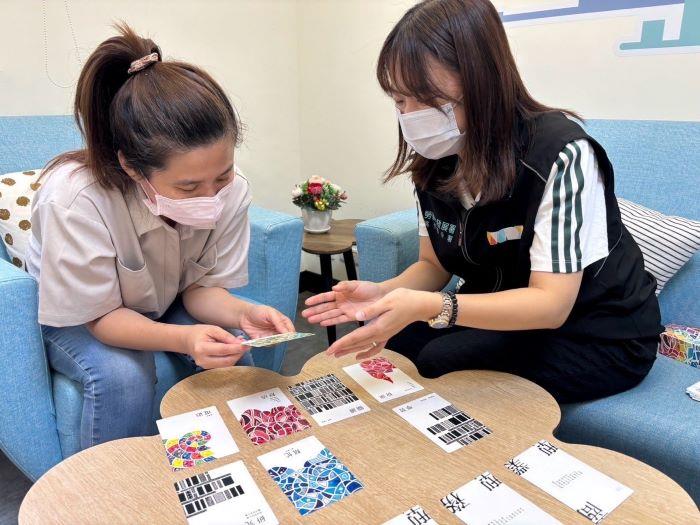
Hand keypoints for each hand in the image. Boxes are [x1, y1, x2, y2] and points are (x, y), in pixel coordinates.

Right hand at [179, 324, 248, 368]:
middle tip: (246, 345)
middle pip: (226, 361)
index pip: (223, 350)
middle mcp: (202, 360)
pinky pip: (224, 365)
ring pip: (227, 365)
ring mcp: (204, 366)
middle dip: (238, 354)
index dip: (237, 348)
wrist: (187, 340)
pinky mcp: (208, 368)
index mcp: (201, 348)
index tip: (247, 344)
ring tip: (240, 346)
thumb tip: (239, 343)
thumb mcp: (213, 329)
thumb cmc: (199, 332)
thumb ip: (226, 336)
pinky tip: (234, 350)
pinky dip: (231, 358)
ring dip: (236, 356)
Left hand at [239, 304, 294, 339]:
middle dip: (280, 338)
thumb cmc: (258, 311)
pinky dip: (264, 343)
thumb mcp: (270, 313)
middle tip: (274, 335)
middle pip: (284, 338)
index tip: (287, 336)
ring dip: (271, 341)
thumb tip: (287, 333)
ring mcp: (271, 336)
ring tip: (265, 336)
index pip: (290, 330)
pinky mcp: (263, 341)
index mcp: (282, 322)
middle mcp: (278, 330)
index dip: (290, 333)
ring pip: (276, 343)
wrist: (243, 316)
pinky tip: (259, 337)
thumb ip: (279, 322)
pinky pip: (266, 345)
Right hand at [302, 280, 385, 326]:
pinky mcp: (351, 316)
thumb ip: (346, 286)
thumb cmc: (369, 288)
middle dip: (315, 310)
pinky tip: (322, 324)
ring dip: (320, 317)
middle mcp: (341, 302)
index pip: (326, 296)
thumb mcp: (357, 284)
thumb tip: (334, 287)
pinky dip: (331, 322)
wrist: (381, 296)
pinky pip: (339, 320)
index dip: (317, 300)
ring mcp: (345, 310)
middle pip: (325, 307)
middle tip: (304, 314)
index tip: (307, 303)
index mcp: (341, 292)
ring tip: (310, 320)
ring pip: (330, 314)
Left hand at [326, 288, 441, 358]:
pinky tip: (359, 356)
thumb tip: (357, 316)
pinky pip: (375, 347)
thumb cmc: (404, 300)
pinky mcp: (387, 334)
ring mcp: (384, 335)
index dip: (341, 343)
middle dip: (342, 348)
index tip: (330, 349)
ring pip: (364, 346)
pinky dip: (366, 353)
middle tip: (328, 353)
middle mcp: (380, 334)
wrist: (419, 305)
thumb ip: (371, 310)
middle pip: (357, 344)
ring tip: (338, 354)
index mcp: (378, 327)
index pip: (355, 337)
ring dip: (350, 350)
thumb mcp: (386, 302)